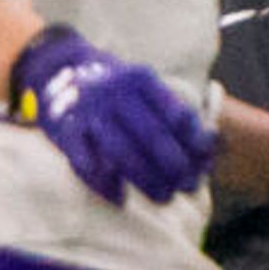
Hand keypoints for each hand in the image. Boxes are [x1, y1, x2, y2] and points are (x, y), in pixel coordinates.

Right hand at [10, 24, 216, 202]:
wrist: (59, 71)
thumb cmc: (118, 93)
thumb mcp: (146, 90)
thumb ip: (176, 116)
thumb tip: (210, 150)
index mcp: (140, 78)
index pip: (175, 112)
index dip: (194, 142)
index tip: (205, 163)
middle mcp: (114, 91)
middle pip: (151, 135)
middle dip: (174, 166)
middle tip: (187, 187)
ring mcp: (88, 111)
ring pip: (121, 151)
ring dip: (145, 179)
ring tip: (163, 197)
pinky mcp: (64, 131)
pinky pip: (85, 162)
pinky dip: (103, 184)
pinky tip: (120, 198)